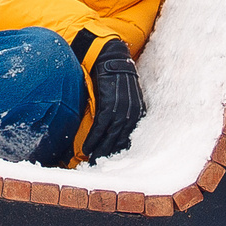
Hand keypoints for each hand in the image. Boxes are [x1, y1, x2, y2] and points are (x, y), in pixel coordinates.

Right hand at [81, 39, 145, 160]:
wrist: (111, 58)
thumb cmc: (116, 78)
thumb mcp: (127, 96)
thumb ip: (125, 112)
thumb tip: (116, 128)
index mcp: (138, 112)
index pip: (130, 138)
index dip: (119, 152)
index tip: (110, 163)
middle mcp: (132, 113)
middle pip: (120, 142)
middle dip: (109, 156)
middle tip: (98, 167)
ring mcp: (121, 110)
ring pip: (110, 137)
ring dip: (100, 151)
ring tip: (91, 162)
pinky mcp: (109, 105)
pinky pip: (100, 127)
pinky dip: (93, 139)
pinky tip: (87, 148)